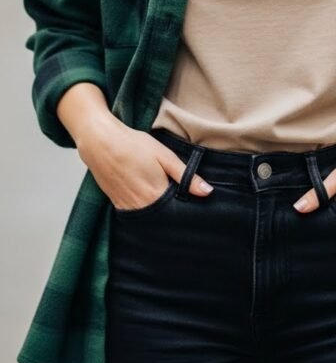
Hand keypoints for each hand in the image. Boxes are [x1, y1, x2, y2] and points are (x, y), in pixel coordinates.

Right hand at [75, 114, 213, 210]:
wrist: (100, 142)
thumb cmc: (133, 145)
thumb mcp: (165, 156)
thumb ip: (186, 176)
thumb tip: (207, 192)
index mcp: (157, 194)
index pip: (179, 214)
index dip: (188, 213)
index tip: (197, 210)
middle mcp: (141, 206)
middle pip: (164, 221)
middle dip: (174, 216)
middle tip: (182, 205)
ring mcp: (127, 207)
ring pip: (150, 220)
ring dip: (159, 215)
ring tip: (165, 203)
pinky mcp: (117, 204)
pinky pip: (135, 215)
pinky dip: (145, 212)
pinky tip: (149, 201)